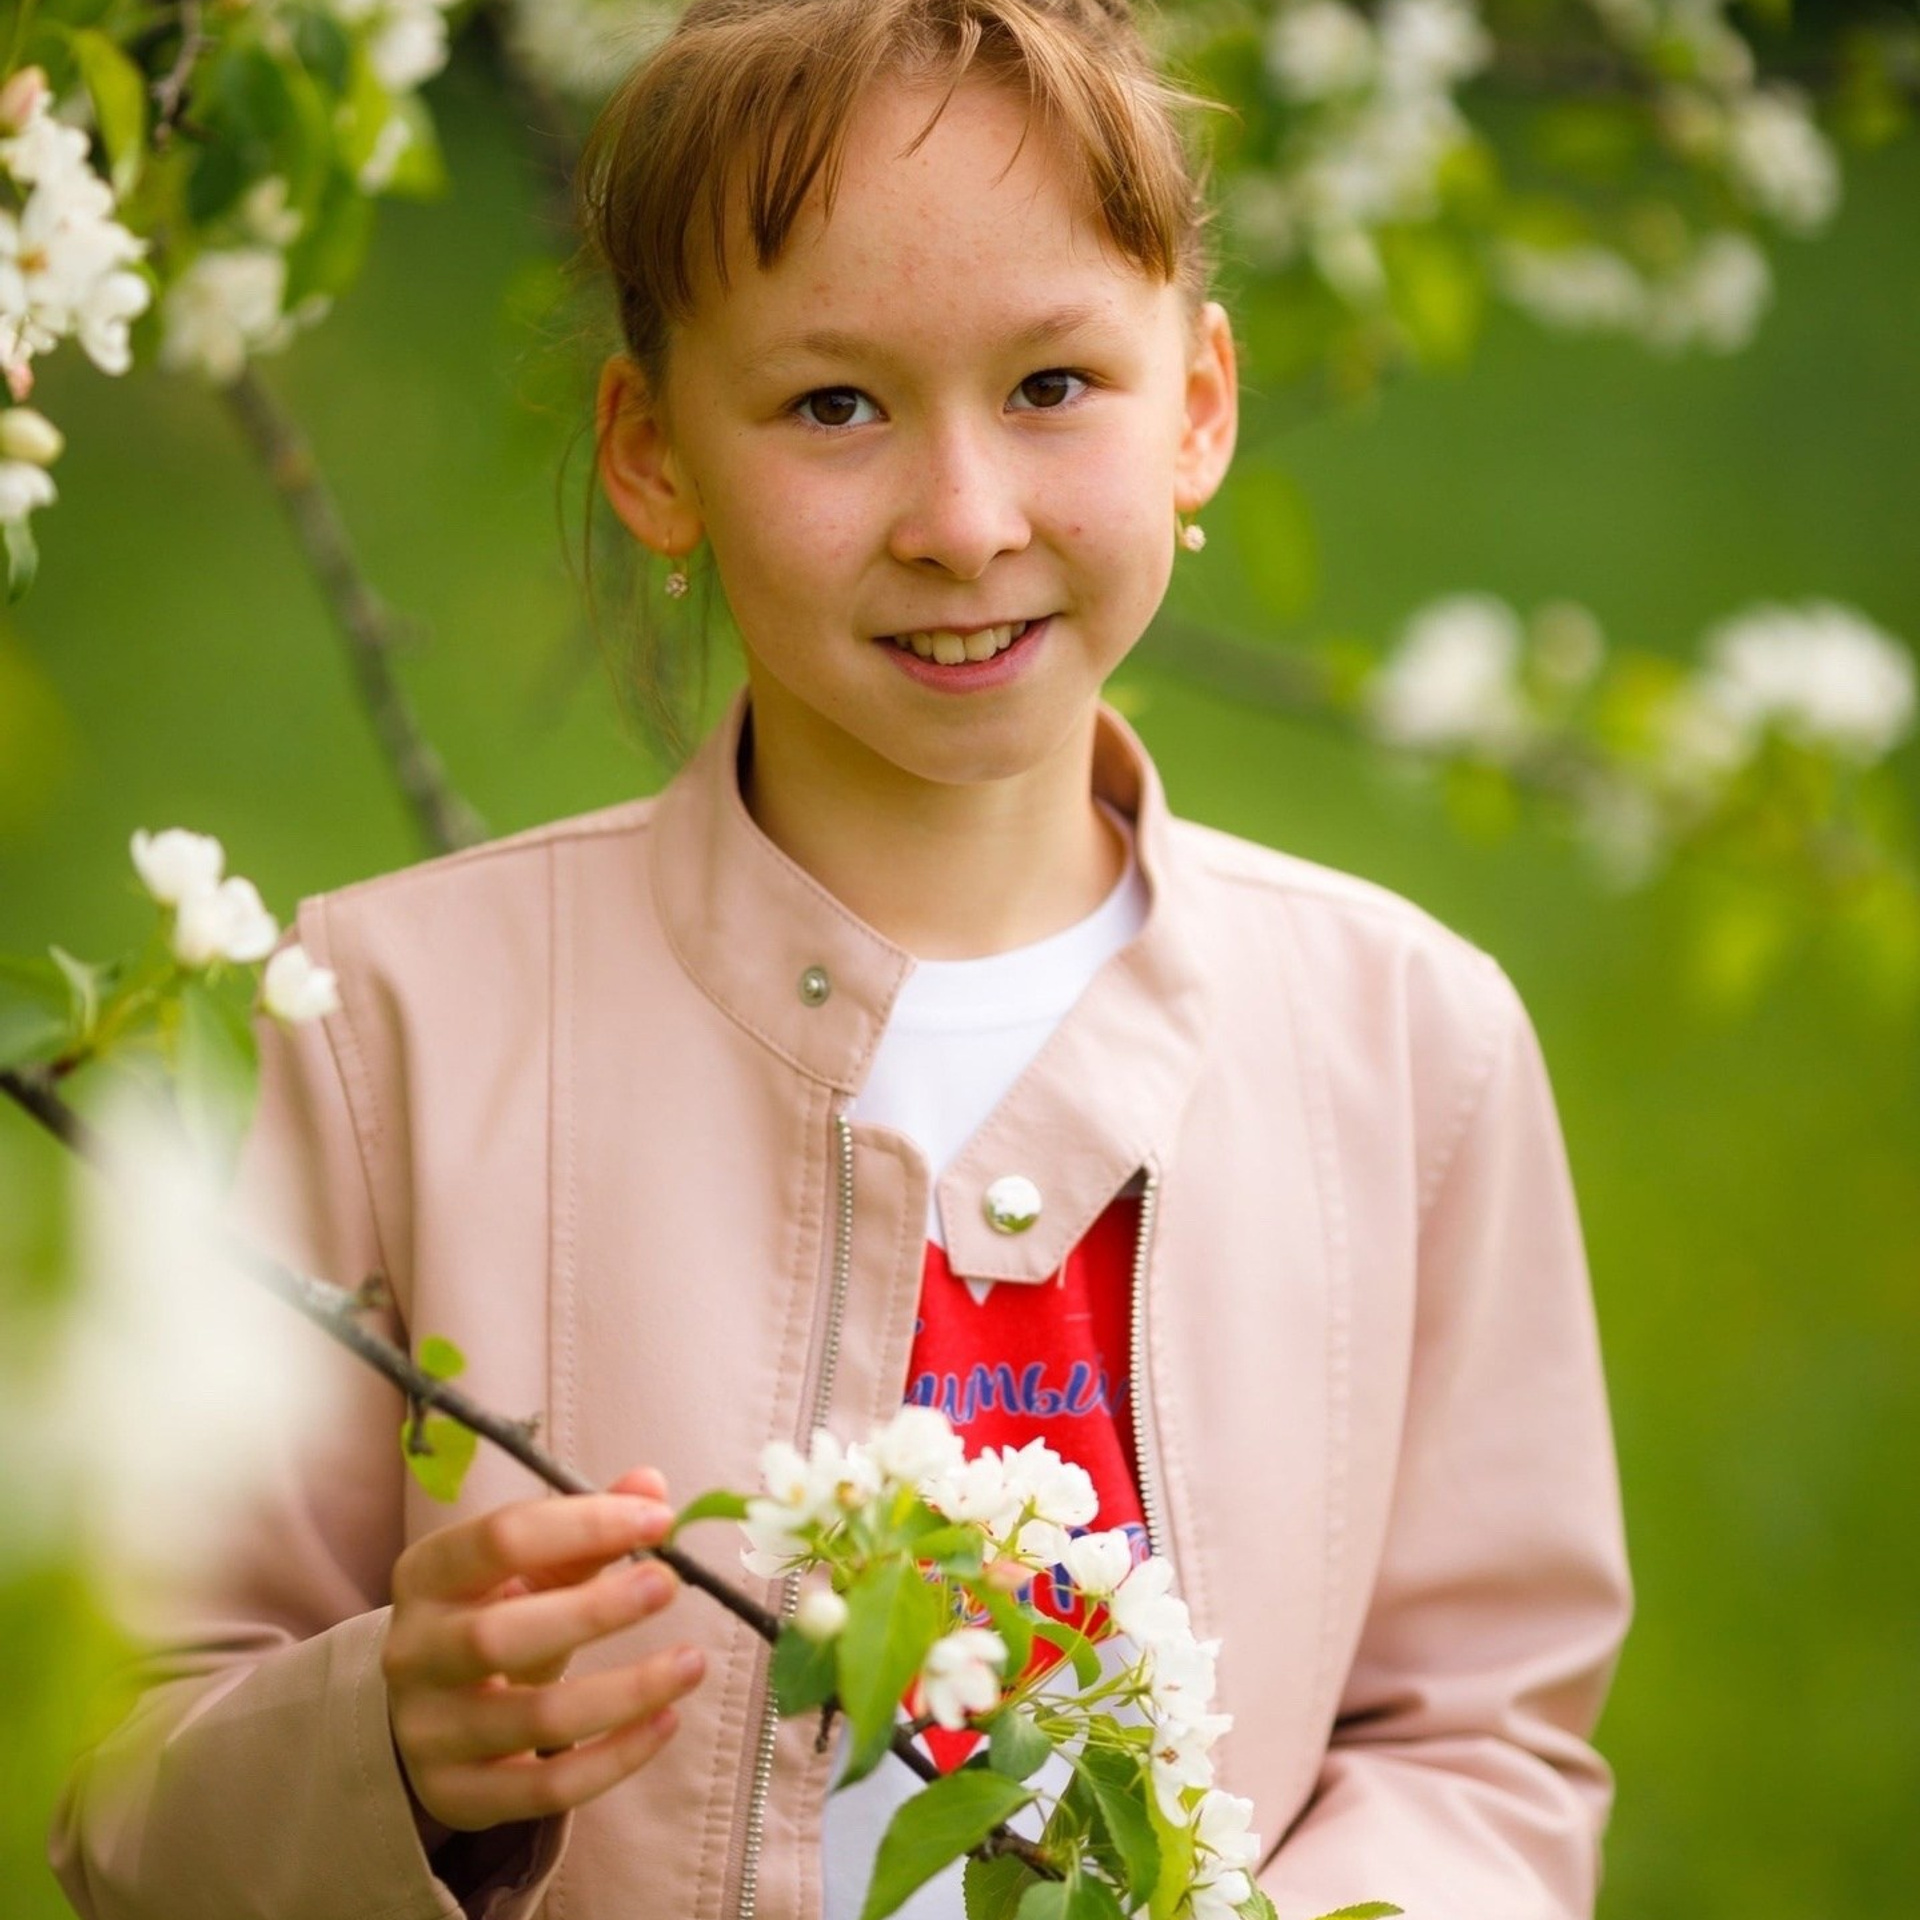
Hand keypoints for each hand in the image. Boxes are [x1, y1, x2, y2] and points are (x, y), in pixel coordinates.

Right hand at [383, 1467, 706, 1834]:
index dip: (585, 1524)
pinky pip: (545, 1790)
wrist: (432, 1705)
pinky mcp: (458, 1795)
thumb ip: (588, 1527)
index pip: (501, 1538)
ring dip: (626, 1691)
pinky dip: (615, 1758)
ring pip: (534, 1719)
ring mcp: (429, 1732)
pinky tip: (666, 1720)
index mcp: (428, 1575)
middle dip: (594, 1611)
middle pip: (498, 1637)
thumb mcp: (530, 1564)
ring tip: (693, 1662)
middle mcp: (414, 1653)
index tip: (660, 1519)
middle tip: (668, 1584)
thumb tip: (650, 1486)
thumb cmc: (497, 1611)